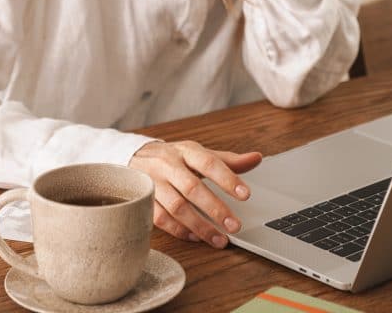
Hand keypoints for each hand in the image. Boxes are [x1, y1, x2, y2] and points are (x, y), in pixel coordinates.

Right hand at [128, 141, 262, 246]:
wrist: (134, 157)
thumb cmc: (174, 158)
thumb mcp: (199, 154)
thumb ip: (227, 161)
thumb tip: (257, 158)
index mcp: (186, 151)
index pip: (209, 162)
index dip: (227, 178)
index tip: (245, 195)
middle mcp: (168, 165)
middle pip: (192, 188)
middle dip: (215, 208)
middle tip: (235, 226)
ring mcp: (153, 182)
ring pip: (177, 207)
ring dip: (200, 225)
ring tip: (220, 239)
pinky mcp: (143, 200)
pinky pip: (161, 218)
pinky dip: (180, 230)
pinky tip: (196, 237)